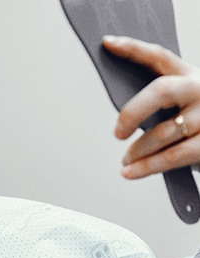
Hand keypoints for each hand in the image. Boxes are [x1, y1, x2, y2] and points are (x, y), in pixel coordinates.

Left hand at [102, 35, 199, 178]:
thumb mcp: (185, 103)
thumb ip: (161, 104)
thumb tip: (123, 120)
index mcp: (191, 75)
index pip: (159, 56)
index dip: (133, 49)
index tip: (107, 43)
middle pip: (161, 91)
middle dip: (133, 111)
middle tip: (118, 132)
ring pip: (162, 132)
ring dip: (137, 151)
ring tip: (125, 161)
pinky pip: (171, 157)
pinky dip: (146, 167)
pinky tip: (130, 173)